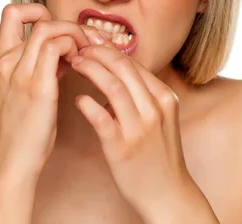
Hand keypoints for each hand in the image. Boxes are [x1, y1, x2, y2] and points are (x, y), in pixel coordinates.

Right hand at [0, 3, 90, 187]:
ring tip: (86, 55)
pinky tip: (82, 67)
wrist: (14, 159)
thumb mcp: (28, 88)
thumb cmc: (24, 127)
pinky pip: (57, 48)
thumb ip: (45, 65)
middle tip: (86, 44)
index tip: (60, 32)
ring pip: (49, 28)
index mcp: (2, 59)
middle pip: (39, 18)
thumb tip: (69, 48)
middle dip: (69, 25)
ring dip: (75, 35)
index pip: (11, 13)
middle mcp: (8, 61)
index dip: (37, 11)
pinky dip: (74, 49)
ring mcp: (21, 72)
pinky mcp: (37, 86)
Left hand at [69, 31, 192, 217]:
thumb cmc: (159, 155)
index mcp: (164, 97)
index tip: (91, 47)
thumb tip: (115, 74)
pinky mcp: (122, 148)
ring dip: (90, 70)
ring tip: (74, 65)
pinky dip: (87, 104)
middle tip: (78, 51)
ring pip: (112, 86)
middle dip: (97, 53)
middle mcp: (154, 109)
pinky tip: (78, 99)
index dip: (108, 50)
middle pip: (123, 67)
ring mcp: (139, 128)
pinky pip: (101, 118)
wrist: (168, 194)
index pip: (133, 63)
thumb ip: (143, 95)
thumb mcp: (161, 118)